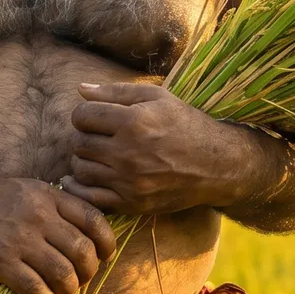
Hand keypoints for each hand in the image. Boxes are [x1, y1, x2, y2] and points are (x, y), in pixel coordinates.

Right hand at [0, 176, 116, 293]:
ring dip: (70, 291)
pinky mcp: (0, 263)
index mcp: (48, 197)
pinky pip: (36, 288)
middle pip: (83, 252)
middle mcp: (38, 217)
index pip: (93, 220)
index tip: (106, 257)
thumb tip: (85, 229)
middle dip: (89, 273)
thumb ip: (55, 205)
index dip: (107, 243)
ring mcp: (19, 241)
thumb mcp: (25, 189)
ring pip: (63, 274)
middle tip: (82, 280)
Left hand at [65, 81, 278, 217]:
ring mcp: (129, 182)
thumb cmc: (185, 125)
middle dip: (85, 137)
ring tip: (99, 156)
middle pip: (79, 144)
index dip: (84, 115)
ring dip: (84, 161)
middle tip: (99, 137)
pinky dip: (81, 188)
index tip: (95, 118)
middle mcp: (128, 153)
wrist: (216, 165)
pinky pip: (90, 198)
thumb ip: (116, 92)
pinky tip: (87, 178)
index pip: (81, 117)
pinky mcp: (131, 204)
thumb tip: (80, 89)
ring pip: (80, 170)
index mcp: (133, 122)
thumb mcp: (157, 97)